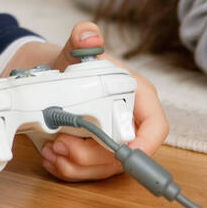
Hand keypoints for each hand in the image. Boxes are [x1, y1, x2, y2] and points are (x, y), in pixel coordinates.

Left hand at [38, 22, 168, 182]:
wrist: (53, 77)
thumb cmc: (73, 64)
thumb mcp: (75, 49)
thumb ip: (82, 39)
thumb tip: (88, 35)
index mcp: (137, 98)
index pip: (156, 126)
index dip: (146, 144)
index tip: (124, 153)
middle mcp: (129, 124)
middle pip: (123, 154)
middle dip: (92, 156)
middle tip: (62, 144)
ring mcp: (113, 143)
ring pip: (103, 168)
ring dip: (75, 165)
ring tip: (51, 149)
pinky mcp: (95, 157)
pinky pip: (86, 173)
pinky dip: (66, 169)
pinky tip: (50, 155)